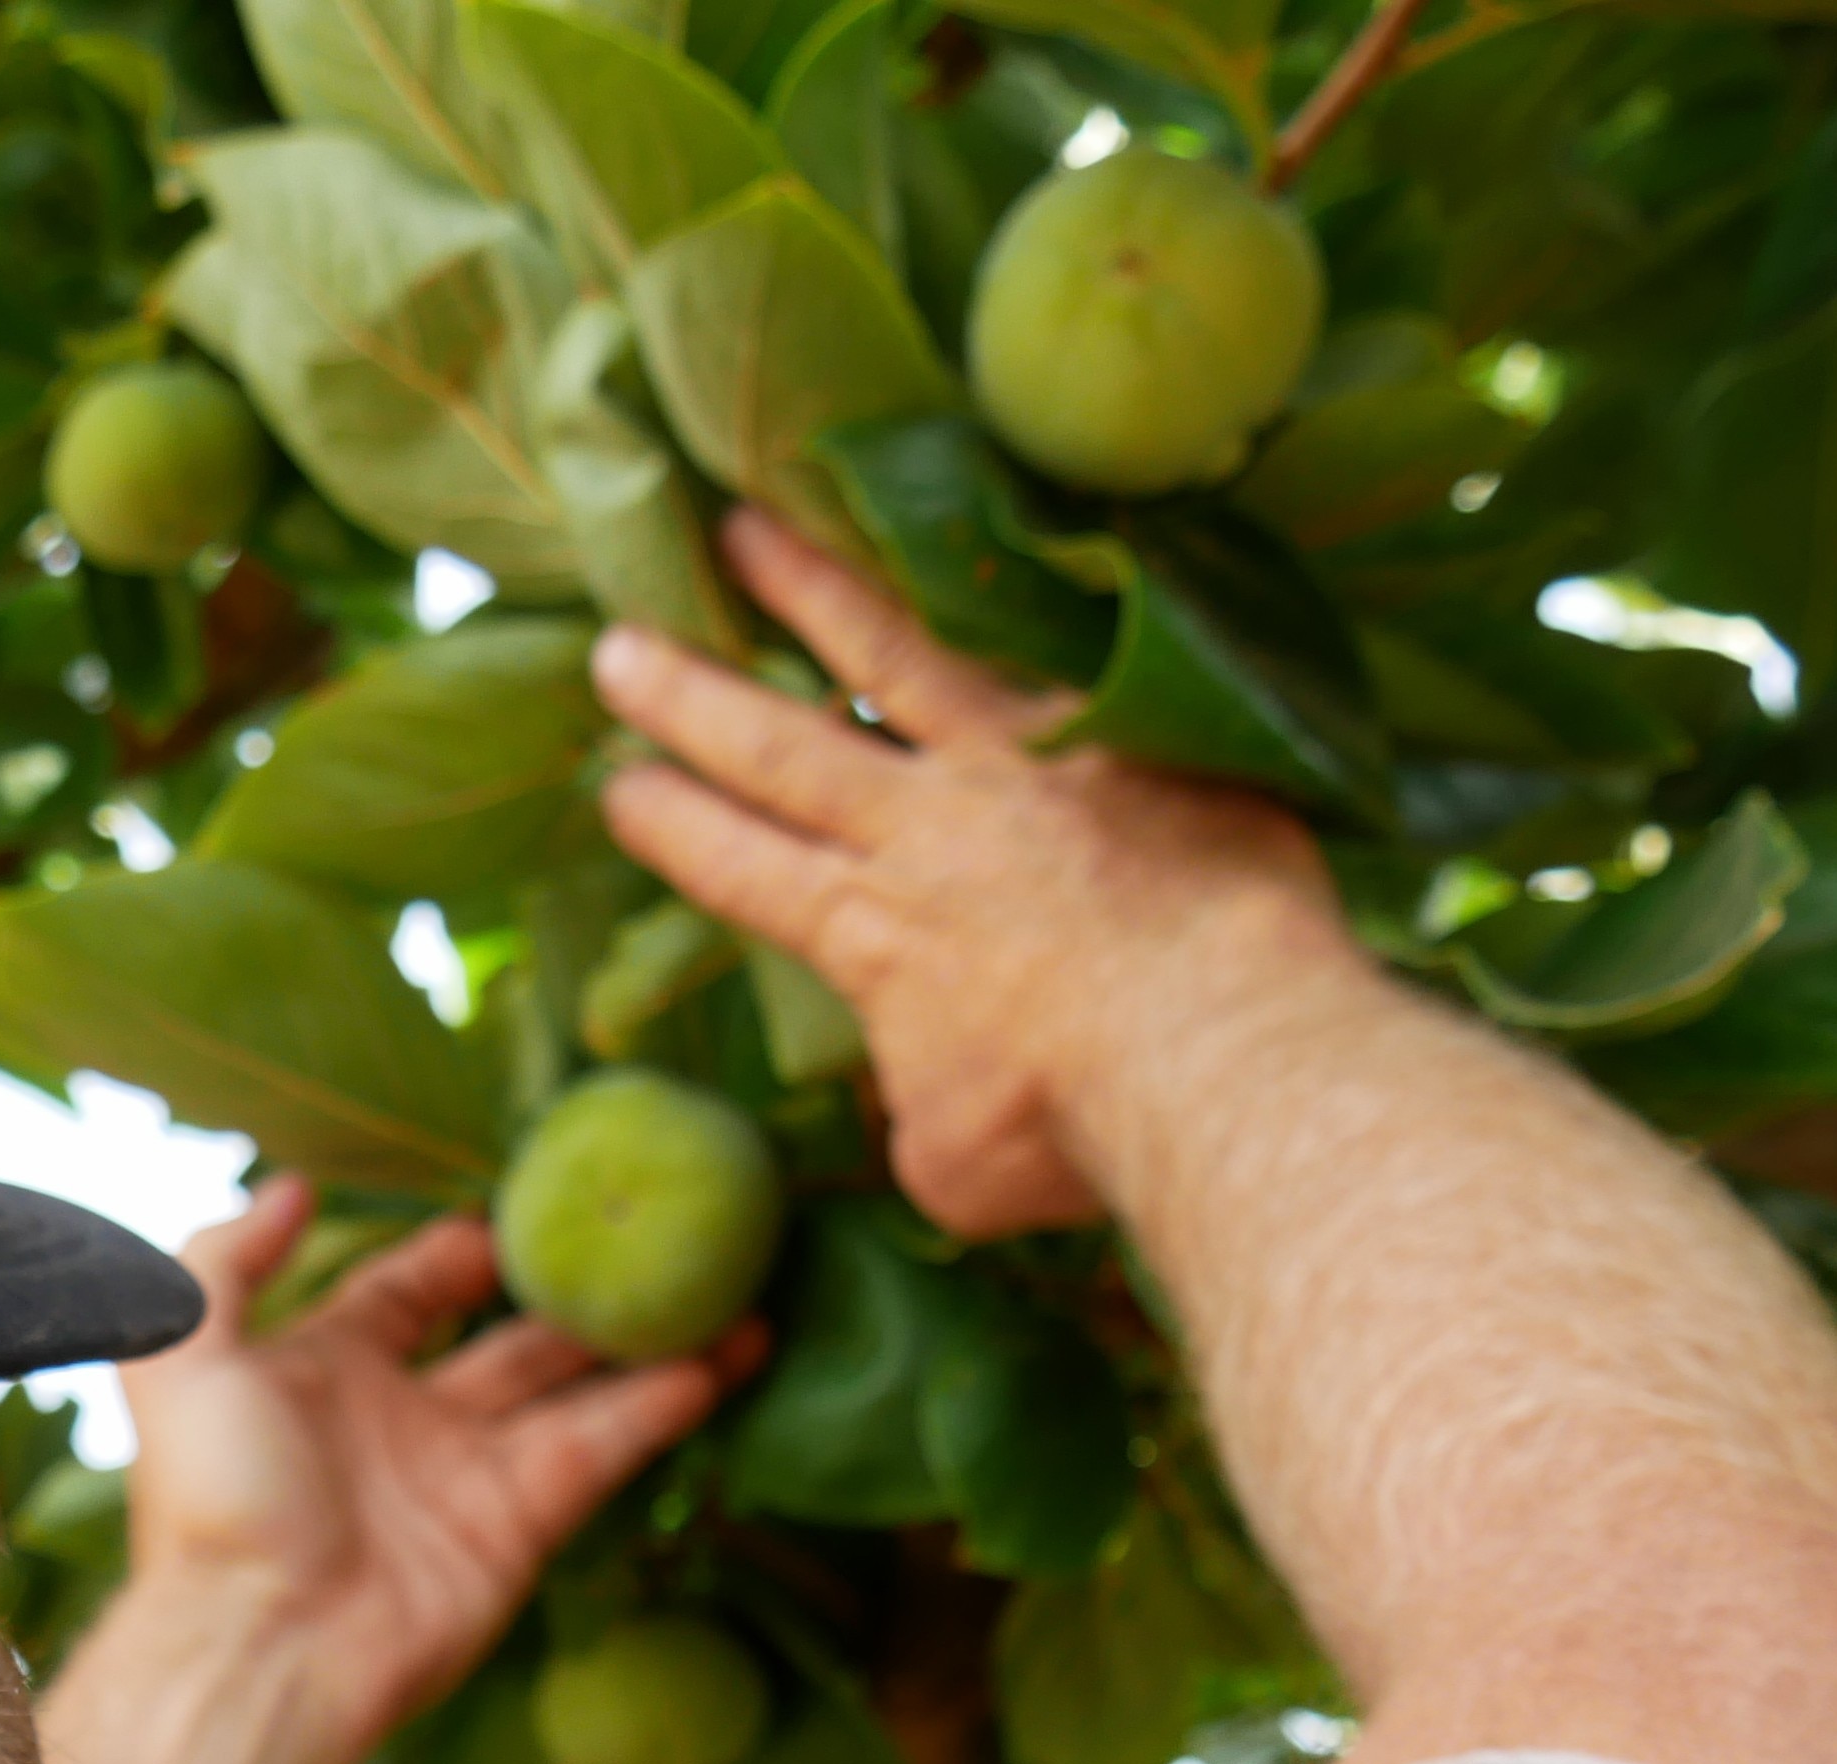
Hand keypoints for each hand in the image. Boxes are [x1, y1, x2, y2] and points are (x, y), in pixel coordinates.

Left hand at [36, 1180, 747, 1763]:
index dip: (457, 1250)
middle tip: (646, 1230)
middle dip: (571, 1288)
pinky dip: (669, 1400)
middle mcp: (404, 1417)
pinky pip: (606, 1446)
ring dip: (648, 1336)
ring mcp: (469, 1472)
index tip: (520, 1205)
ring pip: (577, 1386)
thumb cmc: (214, 1500)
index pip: (405, 1290)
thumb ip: (224, 1259)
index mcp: (324, 1370)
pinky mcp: (523, 1523)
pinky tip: (732, 1348)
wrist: (262, 1644)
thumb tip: (296, 1185)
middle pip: (507, 1335)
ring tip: (728, 1280)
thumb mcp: (180, 1355)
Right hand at [591, 509, 1360, 1238]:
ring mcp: (1024, 764)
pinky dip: (1006, 591)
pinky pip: (1053, 645)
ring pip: (893, 653)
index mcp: (869, 936)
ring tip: (749, 526)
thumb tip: (926, 1089)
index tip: (617, 785)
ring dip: (809, 587)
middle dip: (689, 696)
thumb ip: (918, 1106)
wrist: (1219, 1047)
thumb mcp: (954, 1163)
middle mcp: (924, 828)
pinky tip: (985, 536)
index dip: (672, 827)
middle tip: (620, 641)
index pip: (741, 869)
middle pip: (780, 746)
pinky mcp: (1127, 730)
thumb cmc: (1077, 1128)